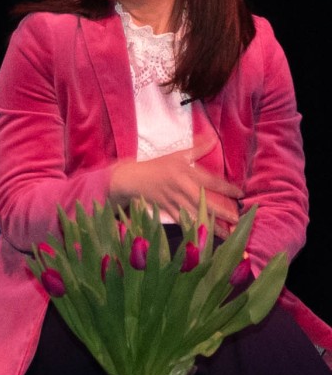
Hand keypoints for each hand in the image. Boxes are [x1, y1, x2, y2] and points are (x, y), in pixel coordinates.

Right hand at [110, 138, 242, 235]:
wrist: (133, 179)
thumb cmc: (158, 165)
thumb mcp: (177, 155)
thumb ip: (197, 148)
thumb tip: (214, 138)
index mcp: (185, 173)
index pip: (210, 181)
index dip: (226, 188)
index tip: (241, 194)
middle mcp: (181, 188)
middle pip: (204, 202)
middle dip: (221, 212)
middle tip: (237, 219)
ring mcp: (173, 200)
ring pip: (195, 214)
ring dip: (211, 225)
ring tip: (227, 234)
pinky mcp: (167, 209)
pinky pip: (183, 221)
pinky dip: (195, 228)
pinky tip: (206, 236)